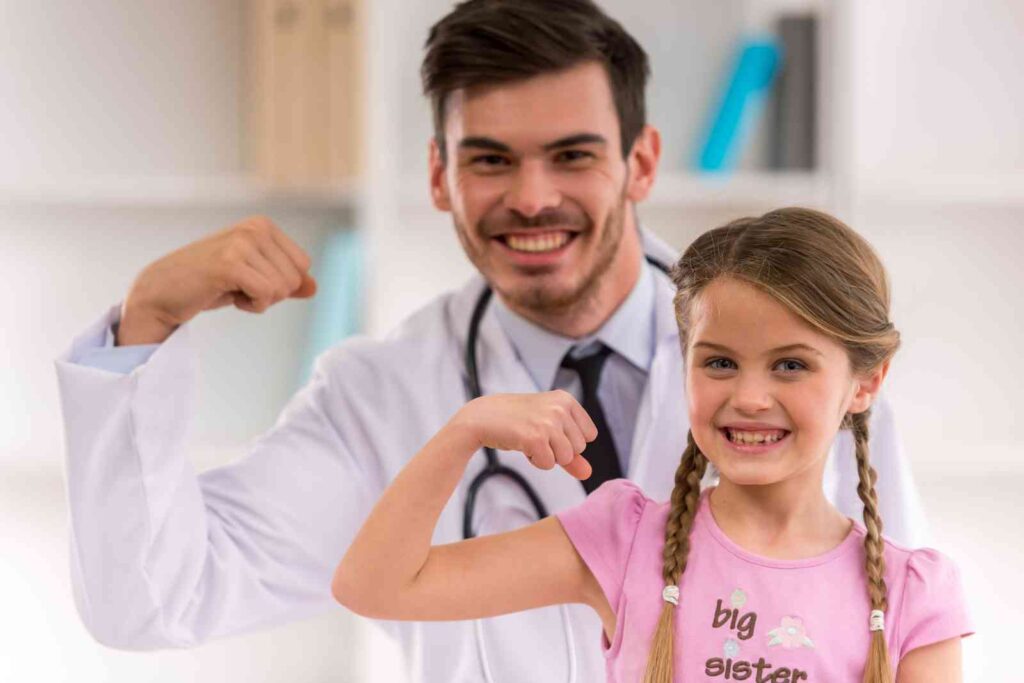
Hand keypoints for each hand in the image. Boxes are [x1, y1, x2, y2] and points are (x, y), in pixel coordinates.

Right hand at [117, 216, 316, 344]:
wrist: (163, 291)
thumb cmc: (209, 283)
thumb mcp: (253, 277)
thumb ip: (285, 280)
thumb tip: (315, 287)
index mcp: (263, 225)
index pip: (303, 266)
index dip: (281, 283)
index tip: (250, 279)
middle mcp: (255, 228)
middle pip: (295, 279)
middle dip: (272, 294)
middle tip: (239, 287)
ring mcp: (241, 243)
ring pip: (282, 289)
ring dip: (259, 301)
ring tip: (231, 290)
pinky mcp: (229, 264)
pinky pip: (266, 295)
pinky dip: (253, 306)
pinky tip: (230, 297)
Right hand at [454, 391, 597, 480]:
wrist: (482, 417)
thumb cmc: (517, 421)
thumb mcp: (548, 429)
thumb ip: (571, 452)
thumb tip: (588, 473)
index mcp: (566, 399)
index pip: (589, 435)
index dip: (570, 440)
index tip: (550, 429)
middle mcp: (560, 408)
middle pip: (579, 449)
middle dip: (557, 449)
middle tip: (536, 434)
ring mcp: (548, 422)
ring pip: (566, 458)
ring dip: (547, 456)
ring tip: (529, 439)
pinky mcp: (535, 438)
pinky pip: (548, 464)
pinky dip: (535, 461)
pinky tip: (522, 445)